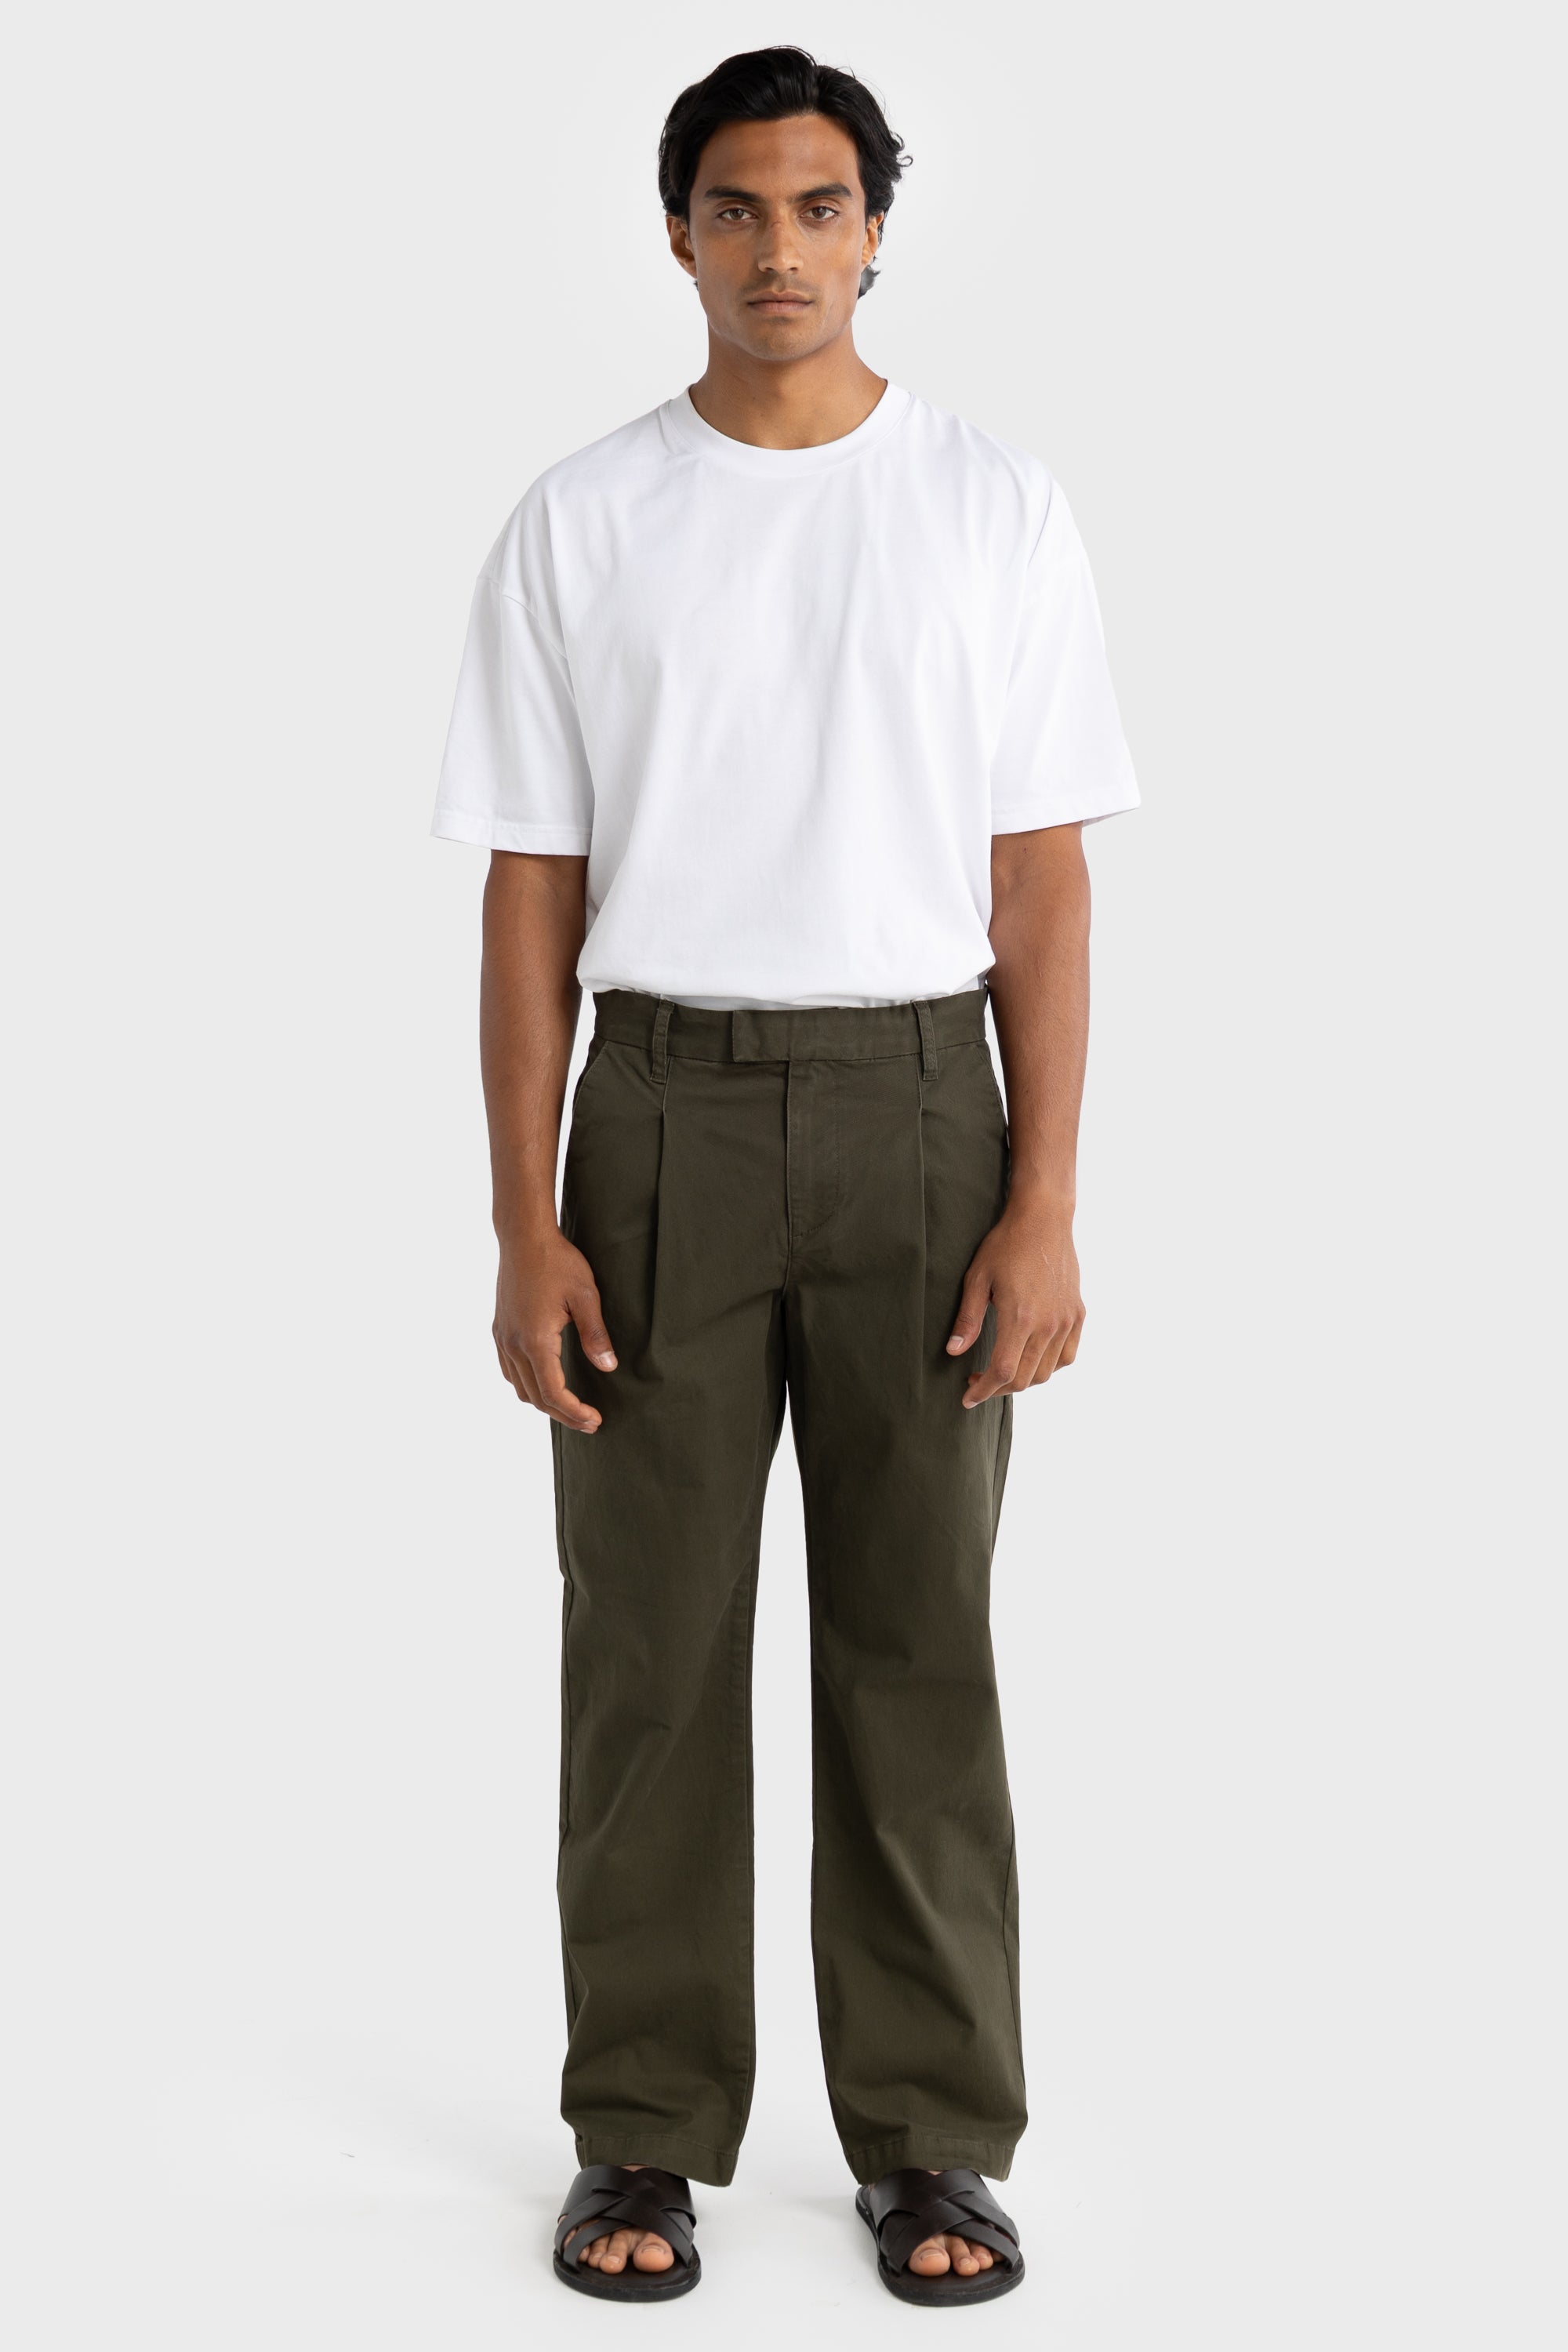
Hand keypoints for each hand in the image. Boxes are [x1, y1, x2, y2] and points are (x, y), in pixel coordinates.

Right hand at [493, 1226, 616, 1431]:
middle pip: (535, 1397)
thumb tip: (608, 1367)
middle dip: (562, 1414)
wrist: (524, 1237)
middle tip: (590, 1422)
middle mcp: (513, 1344)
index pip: (553, 1392)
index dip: (574, 1412)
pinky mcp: (500, 1329)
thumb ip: (596, 1335)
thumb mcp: (586, 1296)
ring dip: (543, 1402)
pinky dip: (527, 1385)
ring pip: (519, 1387)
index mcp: (535, 1340)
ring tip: (570, 1407)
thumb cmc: (558, 1262)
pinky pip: (508, 1370)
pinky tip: (544, 1381)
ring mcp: (502, 1338)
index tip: (595, 1420)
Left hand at [947, 1202, 1084, 1406]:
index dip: (983, 1391)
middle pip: (1024, 1378)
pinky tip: (1030, 1359)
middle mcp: (1047, 1324)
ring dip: (1022, 1380)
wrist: (1044, 1219)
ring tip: (1001, 1371)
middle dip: (997, 1389)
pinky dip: (1048, 1367)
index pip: (1002, 1372)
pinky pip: (1067, 1355)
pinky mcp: (1077, 1314)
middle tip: (976, 1382)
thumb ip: (967, 1319)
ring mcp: (1066, 1321)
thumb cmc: (1006, 1245)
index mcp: (1019, 1317)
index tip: (967, 1397)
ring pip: (1046, 1372)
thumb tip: (954, 1351)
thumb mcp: (977, 1279)